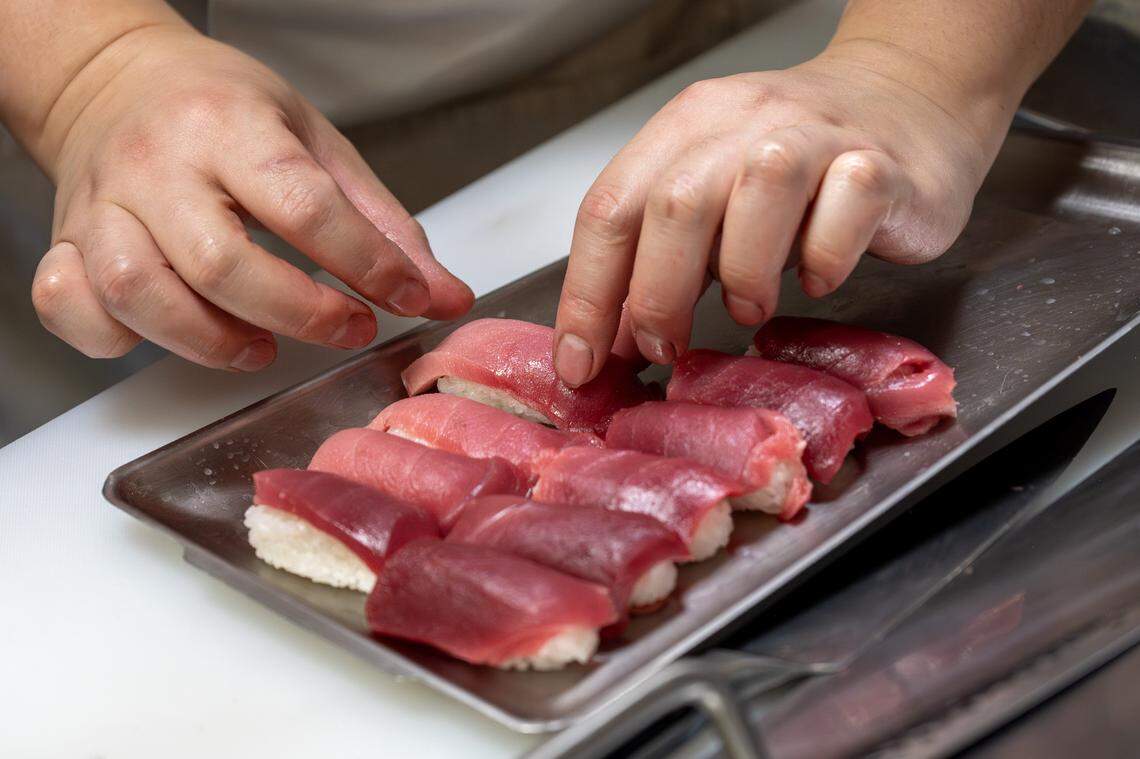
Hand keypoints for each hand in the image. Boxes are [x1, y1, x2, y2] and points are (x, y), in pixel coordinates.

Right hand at [32, 25, 471, 369]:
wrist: (117, 82)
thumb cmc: (227, 115)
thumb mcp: (318, 147)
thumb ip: (384, 227)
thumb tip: (446, 299)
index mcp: (230, 126)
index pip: (303, 204)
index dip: (366, 264)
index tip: (407, 299)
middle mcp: (158, 164)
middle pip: (221, 263)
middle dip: (299, 313)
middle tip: (347, 328)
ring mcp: (101, 204)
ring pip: (138, 291)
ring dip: (210, 340)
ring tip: (261, 347)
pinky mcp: (65, 242)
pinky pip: (69, 305)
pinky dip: (117, 336)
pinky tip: (172, 332)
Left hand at [553, 42, 999, 385]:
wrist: (908, 96)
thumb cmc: (799, 164)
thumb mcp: (715, 200)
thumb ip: (661, 260)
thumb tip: (611, 344)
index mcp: (687, 126)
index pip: (611, 208)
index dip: (588, 295)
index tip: (579, 363)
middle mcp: (745, 120)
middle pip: (676, 204)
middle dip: (657, 295)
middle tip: (664, 346)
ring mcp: (817, 135)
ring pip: (761, 193)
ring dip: (745, 274)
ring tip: (750, 309)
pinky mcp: (881, 163)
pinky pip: (846, 210)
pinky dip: (825, 260)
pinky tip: (818, 277)